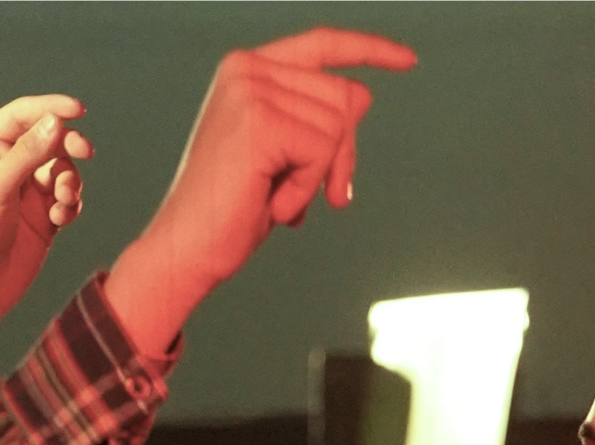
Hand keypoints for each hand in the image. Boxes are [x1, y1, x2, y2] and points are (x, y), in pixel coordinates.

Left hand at [0, 95, 93, 348]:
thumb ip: (28, 152)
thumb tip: (56, 121)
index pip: (23, 115)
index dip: (51, 109)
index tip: (79, 111)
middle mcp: (6, 165)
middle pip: (49, 139)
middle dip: (68, 146)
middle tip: (85, 153)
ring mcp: (26, 191)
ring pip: (63, 170)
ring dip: (71, 182)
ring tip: (63, 202)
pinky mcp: (42, 216)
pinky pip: (68, 198)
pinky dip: (72, 204)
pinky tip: (62, 218)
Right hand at [105, 27, 415, 354]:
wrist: (187, 248)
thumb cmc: (233, 210)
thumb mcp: (284, 156)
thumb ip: (316, 120)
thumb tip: (362, 97)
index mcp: (248, 69)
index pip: (322, 45)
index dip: (368, 50)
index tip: (407, 60)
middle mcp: (246, 68)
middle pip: (344, 95)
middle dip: (344, 153)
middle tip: (326, 196)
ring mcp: (250, 90)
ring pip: (338, 125)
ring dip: (322, 176)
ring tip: (284, 200)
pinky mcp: (259, 120)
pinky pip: (322, 150)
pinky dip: (308, 187)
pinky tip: (276, 205)